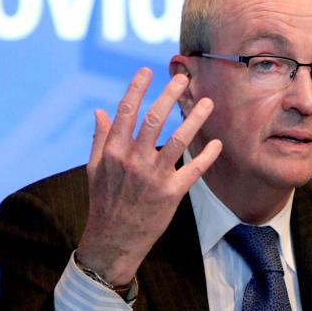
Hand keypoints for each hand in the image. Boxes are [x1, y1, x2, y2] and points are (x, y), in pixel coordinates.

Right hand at [77, 68, 221, 285]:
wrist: (113, 240)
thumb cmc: (104, 202)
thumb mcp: (94, 169)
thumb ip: (100, 138)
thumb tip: (100, 111)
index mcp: (114, 151)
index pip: (126, 112)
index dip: (137, 89)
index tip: (147, 70)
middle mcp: (134, 160)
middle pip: (154, 119)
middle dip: (170, 95)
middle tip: (184, 78)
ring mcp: (153, 177)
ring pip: (178, 140)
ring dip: (194, 119)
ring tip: (207, 102)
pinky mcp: (171, 193)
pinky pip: (193, 170)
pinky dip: (207, 156)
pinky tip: (217, 143)